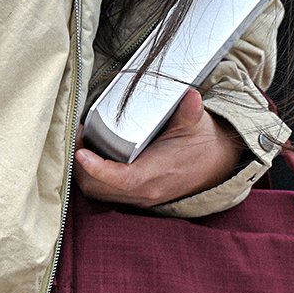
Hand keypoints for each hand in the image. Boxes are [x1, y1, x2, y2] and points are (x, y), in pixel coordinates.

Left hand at [74, 89, 246, 208]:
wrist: (216, 165)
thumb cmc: (202, 143)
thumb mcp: (197, 124)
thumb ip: (190, 111)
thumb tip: (190, 96)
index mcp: (156, 174)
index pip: (122, 178)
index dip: (99, 168)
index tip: (82, 152)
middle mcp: (144, 191)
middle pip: (99, 187)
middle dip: (80, 166)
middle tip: (77, 136)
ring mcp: (138, 196)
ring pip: (97, 192)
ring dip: (82, 172)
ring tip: (79, 144)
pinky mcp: (135, 196)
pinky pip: (104, 192)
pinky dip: (90, 177)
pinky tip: (87, 155)